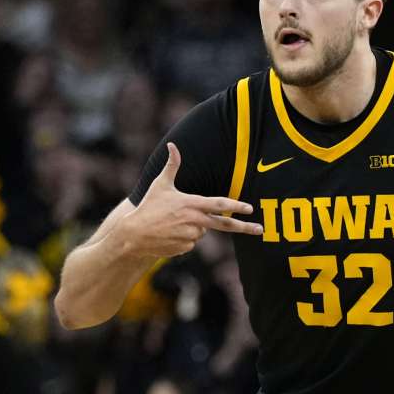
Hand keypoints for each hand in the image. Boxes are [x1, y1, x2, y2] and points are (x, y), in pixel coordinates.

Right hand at [121, 143, 261, 256]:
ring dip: (195, 226)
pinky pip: (192, 242)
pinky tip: (170, 233)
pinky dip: (185, 237)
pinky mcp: (185, 248)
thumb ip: (171, 165)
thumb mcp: (160, 184)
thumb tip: (172, 145)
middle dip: (245, 227)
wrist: (133, 234)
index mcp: (191, 204)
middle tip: (260, 229)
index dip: (236, 206)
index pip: (220, 204)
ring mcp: (191, 236)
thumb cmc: (148, 206)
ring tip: (174, 222)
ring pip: (202, 231)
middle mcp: (195, 221)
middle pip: (225, 224)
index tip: (250, 208)